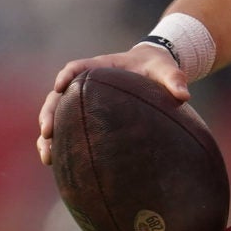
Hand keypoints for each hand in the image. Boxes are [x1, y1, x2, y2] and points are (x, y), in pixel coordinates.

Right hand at [36, 43, 186, 164]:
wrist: (150, 69)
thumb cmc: (156, 67)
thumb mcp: (166, 70)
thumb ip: (174, 79)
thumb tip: (184, 95)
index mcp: (99, 67)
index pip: (76, 68)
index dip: (67, 75)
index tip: (60, 85)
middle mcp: (84, 84)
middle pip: (57, 96)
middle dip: (48, 113)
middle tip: (46, 132)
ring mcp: (81, 101)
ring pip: (55, 114)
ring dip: (47, 135)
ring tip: (46, 156)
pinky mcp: (84, 115)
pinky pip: (66, 128)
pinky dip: (58, 144)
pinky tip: (54, 163)